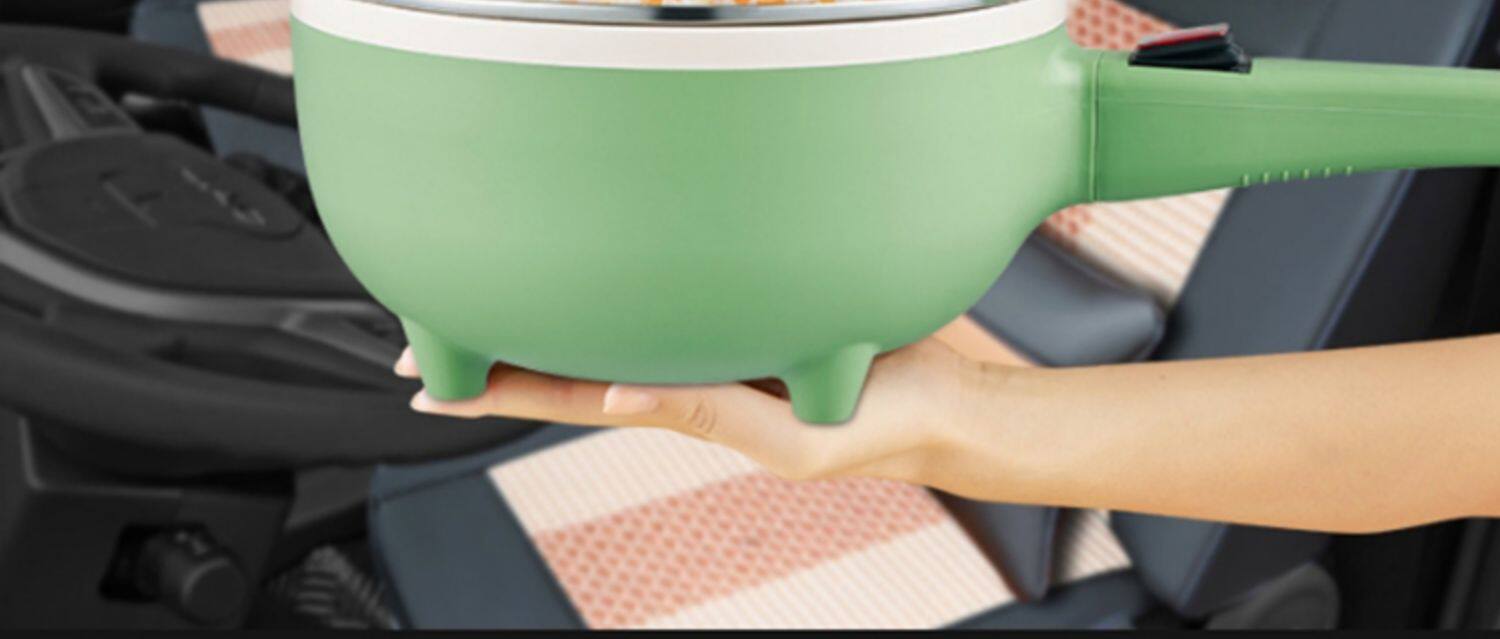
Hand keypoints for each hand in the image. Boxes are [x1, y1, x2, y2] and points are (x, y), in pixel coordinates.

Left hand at [399, 339, 1000, 485]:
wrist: (941, 401)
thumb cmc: (876, 431)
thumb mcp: (794, 436)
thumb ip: (710, 416)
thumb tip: (619, 396)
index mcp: (689, 412)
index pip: (574, 400)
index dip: (501, 395)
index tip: (435, 393)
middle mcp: (688, 380)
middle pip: (574, 366)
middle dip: (498, 360)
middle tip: (425, 351)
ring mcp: (712, 349)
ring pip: (612, 333)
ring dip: (546, 327)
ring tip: (486, 311)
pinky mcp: (746, 316)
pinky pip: (667, 305)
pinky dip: (617, 294)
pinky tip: (598, 279)